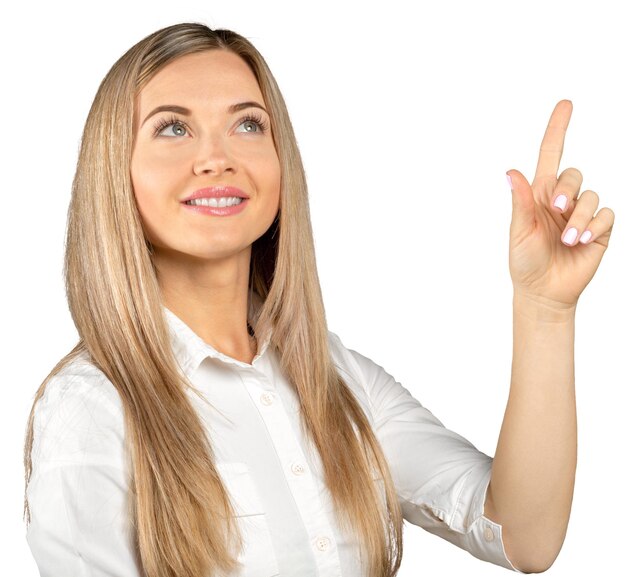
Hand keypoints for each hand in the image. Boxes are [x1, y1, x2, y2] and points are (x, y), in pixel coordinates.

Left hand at [507, 100, 614, 309]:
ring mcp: (580, 214)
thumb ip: (521, 202)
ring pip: (591, 195)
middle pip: (574, 173)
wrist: (543, 291)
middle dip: (567, 190)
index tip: (566, 104)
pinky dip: (594, 226)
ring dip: (579, 218)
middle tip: (556, 211)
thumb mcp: (519, 231)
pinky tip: (582, 242)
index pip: (550, 155)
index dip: (558, 129)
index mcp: (539, 195)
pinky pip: (605, 214)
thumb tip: (510, 172)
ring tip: (567, 240)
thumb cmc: (525, 261)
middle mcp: (561, 200)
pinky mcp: (598, 230)